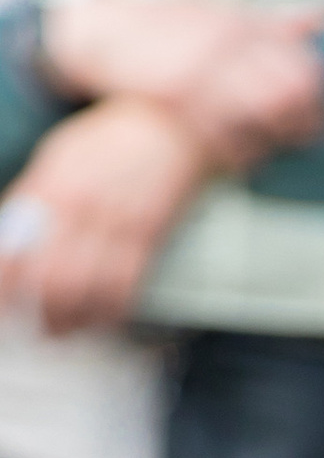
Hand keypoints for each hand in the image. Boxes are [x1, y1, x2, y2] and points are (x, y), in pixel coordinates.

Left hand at [0, 95, 214, 332]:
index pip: (17, 247)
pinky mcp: (149, 239)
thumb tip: (11, 233)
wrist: (172, 127)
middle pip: (52, 281)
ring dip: (70, 321)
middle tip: (28, 325)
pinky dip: (107, 312)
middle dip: (36, 313)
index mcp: (54, 187)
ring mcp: (119, 227)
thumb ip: (35, 193)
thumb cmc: (109, 140)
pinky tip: (98, 318)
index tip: (1, 297)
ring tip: (58, 330)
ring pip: (88, 292)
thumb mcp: (59, 155)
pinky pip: (125, 288)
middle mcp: (84, 210)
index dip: (4, 281)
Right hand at [40, 0, 323, 164]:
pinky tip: (244, 158)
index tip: (322, 113)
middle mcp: (227, 42)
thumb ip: (274, 21)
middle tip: (307, 135)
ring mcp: (202, 69)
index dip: (320, 93)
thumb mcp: (222, 12)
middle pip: (292, 89)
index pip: (303, 60)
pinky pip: (222, 137)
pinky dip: (239, 153)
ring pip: (262, 115)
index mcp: (243, 22)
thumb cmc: (170, 25)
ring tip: (274, 146)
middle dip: (306, 119)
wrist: (104, 31)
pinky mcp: (177, 98)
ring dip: (275, 138)